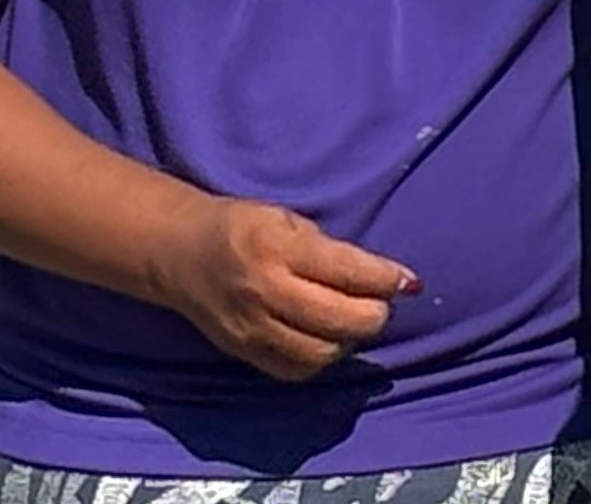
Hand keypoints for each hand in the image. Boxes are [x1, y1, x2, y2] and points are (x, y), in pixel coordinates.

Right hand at [144, 195, 416, 381]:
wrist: (180, 254)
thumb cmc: (245, 228)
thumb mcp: (288, 220)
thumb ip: (333, 250)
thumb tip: (386, 278)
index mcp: (279, 247)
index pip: (348, 271)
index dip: (386, 279)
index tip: (410, 282)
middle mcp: (265, 291)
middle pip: (340, 320)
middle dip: (375, 314)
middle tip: (383, 303)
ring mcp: (251, 328)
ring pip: (322, 352)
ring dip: (350, 340)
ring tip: (355, 320)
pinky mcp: (243, 353)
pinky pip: (295, 370)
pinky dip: (321, 358)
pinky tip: (327, 338)